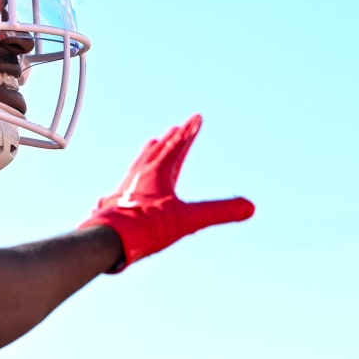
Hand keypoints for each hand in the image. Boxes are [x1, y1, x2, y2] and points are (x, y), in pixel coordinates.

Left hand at [79, 115, 253, 271]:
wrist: (108, 240)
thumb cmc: (147, 227)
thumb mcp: (188, 220)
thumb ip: (219, 212)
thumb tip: (250, 207)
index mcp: (158, 172)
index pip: (178, 147)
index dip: (190, 132)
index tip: (197, 118)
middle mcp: (140, 175)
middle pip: (159, 151)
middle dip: (172, 139)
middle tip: (178, 128)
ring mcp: (126, 187)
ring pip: (141, 163)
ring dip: (152, 152)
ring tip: (154, 144)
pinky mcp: (116, 202)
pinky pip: (129, 180)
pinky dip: (136, 173)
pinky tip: (131, 182)